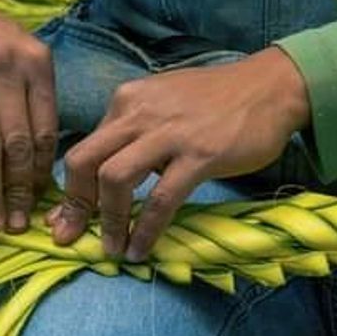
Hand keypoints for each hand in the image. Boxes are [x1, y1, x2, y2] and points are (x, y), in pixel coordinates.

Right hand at [0, 0, 56, 234]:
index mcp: (36, 65)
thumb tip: (40, 170)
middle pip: (16, 142)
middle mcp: (5, 67)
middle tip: (16, 225)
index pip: (44, 131)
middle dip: (19, 191)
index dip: (42, 174)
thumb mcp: (21, 59)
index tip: (40, 205)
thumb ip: (31, 103)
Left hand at [49, 47, 309, 260]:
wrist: (271, 87)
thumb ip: (134, 135)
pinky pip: (161, 199)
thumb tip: (105, 180)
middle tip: (71, 236)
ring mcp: (169, 133)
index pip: (85, 146)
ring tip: (113, 248)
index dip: (70, 187)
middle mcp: (139, 113)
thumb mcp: (165, 105)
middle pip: (85, 161)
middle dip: (74, 204)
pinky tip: (141, 248)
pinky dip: (146, 229)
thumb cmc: (218, 101)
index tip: (65, 218)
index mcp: (127, 101)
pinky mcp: (199, 155)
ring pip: (115, 180)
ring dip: (108, 221)